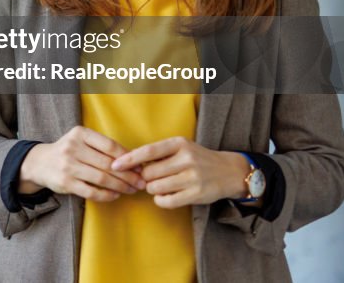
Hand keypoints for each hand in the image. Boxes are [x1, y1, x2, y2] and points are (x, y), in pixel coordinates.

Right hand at [19, 126, 145, 201]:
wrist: (40, 163)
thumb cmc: (68, 151)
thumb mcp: (81, 141)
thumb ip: (102, 147)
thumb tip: (133, 161)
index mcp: (80, 134)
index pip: (110, 145)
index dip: (128, 158)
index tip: (139, 166)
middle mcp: (72, 148)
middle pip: (108, 164)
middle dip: (129, 175)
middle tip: (141, 182)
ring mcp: (68, 166)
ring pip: (102, 178)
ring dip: (121, 186)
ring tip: (132, 189)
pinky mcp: (66, 183)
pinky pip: (92, 192)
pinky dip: (107, 195)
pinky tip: (115, 195)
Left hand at [111, 136, 250, 207]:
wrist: (228, 171)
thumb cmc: (196, 158)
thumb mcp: (180, 147)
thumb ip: (157, 153)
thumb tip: (128, 163)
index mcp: (179, 143)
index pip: (148, 151)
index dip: (129, 159)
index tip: (115, 165)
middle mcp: (186, 159)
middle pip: (149, 172)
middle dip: (144, 178)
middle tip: (150, 178)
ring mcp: (192, 177)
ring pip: (155, 187)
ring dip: (152, 189)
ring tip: (160, 185)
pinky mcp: (196, 194)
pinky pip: (166, 201)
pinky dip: (160, 200)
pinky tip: (165, 195)